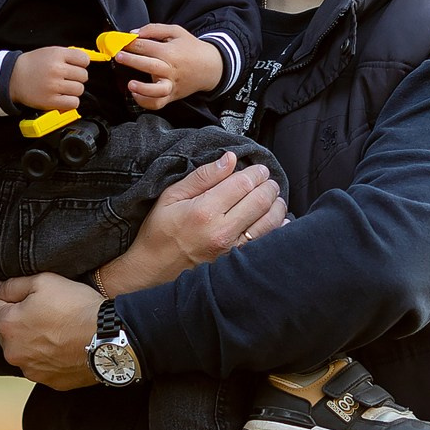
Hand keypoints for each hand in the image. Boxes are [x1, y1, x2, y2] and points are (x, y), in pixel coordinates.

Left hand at [0, 272, 102, 389]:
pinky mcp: (49, 382)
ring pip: (24, 351)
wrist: (107, 337)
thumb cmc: (76, 308)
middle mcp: (13, 352)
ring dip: (34, 342)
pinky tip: (65, 347)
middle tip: (48, 313)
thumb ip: (12, 285)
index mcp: (7, 325)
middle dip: (21, 322)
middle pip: (8, 332)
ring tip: (59, 331)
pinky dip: (49, 358)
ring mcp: (31, 370)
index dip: (15, 299)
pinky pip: (42, 366)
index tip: (34, 298)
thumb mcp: (43, 282)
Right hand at [10, 45, 91, 111]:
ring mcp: (53, 86)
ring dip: (74, 90)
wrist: (14, 77)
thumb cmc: (33, 64)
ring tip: (63, 87)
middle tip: (67, 78)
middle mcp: (56, 69)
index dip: (82, 64)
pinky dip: (71, 101)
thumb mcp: (50, 52)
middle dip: (77, 78)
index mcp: (57, 54)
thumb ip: (68, 55)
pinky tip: (63, 97)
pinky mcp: (50, 100)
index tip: (76, 66)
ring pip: (79, 90)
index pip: (84, 60)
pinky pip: (73, 103)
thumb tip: (88, 61)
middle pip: (84, 76)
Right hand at [94, 151, 286, 295]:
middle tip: (267, 180)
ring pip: (270, 221)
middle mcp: (222, 231)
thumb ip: (203, 176)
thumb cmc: (160, 232)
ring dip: (276, 204)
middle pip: (261, 200)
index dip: (256, 172)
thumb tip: (230, 159)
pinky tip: (275, 218)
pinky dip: (276, 226)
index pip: (243, 183)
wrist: (153, 270)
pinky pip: (267, 241)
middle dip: (268, 185)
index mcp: (204, 210)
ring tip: (271, 196)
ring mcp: (232, 249)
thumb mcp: (171, 196)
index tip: (259, 169)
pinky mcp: (236, 262)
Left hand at [114, 23, 224, 109]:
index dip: (130, 44)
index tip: (120, 42)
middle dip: (131, 60)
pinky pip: (158, 103)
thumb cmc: (191, 48)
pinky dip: (146, 102)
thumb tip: (133, 34)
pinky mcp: (171, 95)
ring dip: (142, 88)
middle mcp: (170, 69)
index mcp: (170, 52)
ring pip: (156, 91)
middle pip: (148, 65)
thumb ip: (153, 29)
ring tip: (130, 84)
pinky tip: (136, 94)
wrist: (210, 66)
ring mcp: (171, 84)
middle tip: (119, 56)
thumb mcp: (176, 31)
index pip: (145, 46)